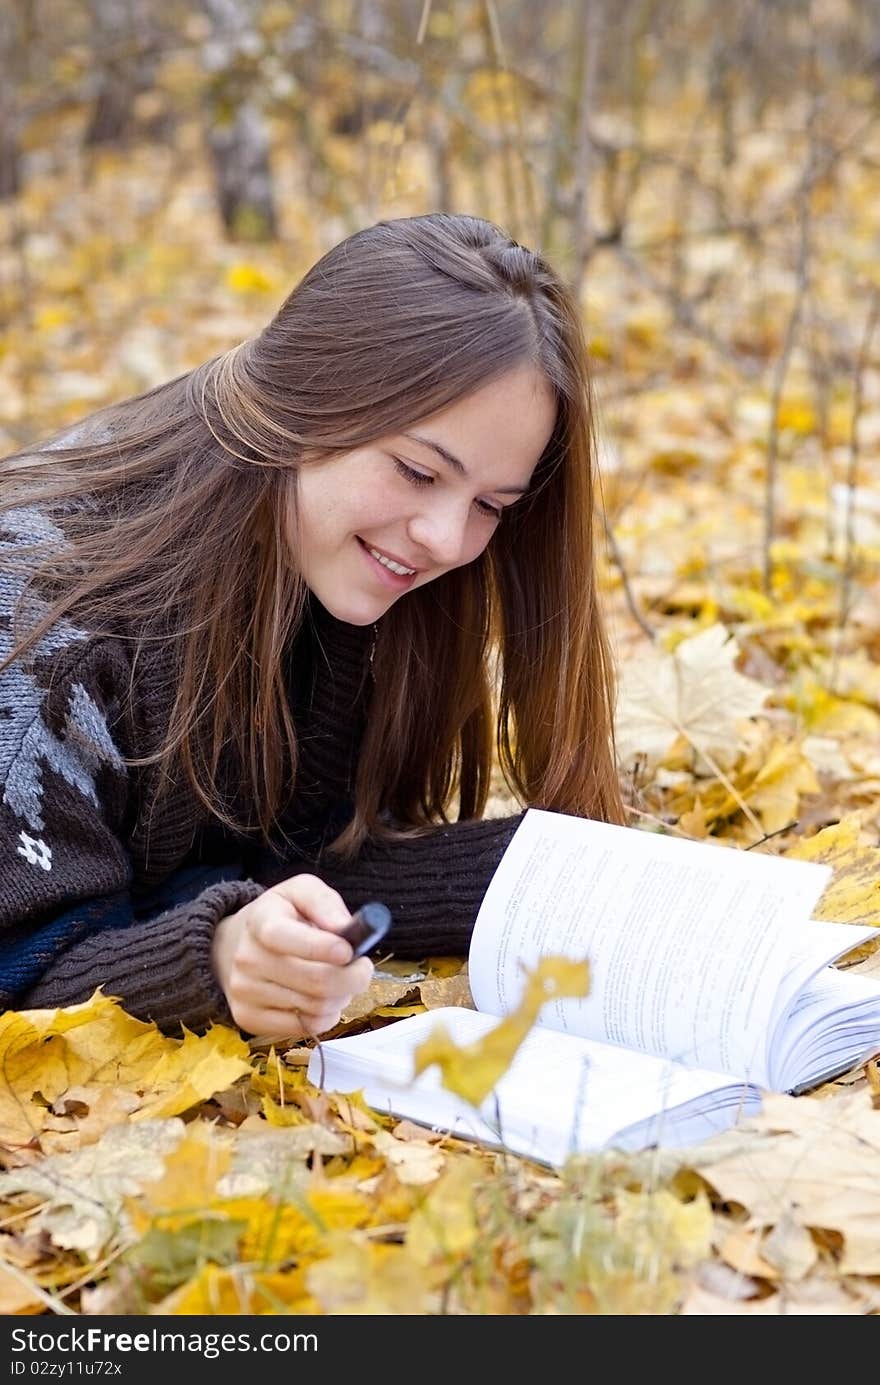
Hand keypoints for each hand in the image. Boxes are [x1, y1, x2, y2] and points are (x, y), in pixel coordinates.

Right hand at [211, 873, 374, 1039]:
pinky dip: (327, 1015)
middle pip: (315, 980)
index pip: (283, 936)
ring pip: (316, 1007)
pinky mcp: (249, 1019)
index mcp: (260, 920)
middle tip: (362, 967)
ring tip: (340, 980)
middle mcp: (247, 958)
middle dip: (353, 977)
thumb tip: (345, 928)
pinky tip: (324, 998)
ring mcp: (245, 992)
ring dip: (342, 996)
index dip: (322, 947)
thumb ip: (324, 902)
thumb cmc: (283, 917)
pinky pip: (307, 1028)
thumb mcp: (301, 892)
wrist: (240, 946)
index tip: (349, 951)